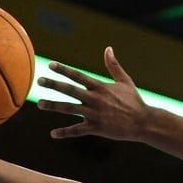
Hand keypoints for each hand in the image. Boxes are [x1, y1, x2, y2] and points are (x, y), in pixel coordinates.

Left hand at [36, 47, 150, 141]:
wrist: (144, 122)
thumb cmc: (134, 101)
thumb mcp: (125, 81)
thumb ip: (114, 66)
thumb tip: (108, 48)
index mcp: (100, 87)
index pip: (78, 76)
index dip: (64, 70)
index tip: (51, 65)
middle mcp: (95, 99)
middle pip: (70, 90)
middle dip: (53, 85)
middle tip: (39, 81)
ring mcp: (95, 114)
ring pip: (70, 109)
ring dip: (54, 105)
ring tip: (40, 104)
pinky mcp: (97, 128)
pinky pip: (78, 130)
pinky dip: (65, 132)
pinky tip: (53, 134)